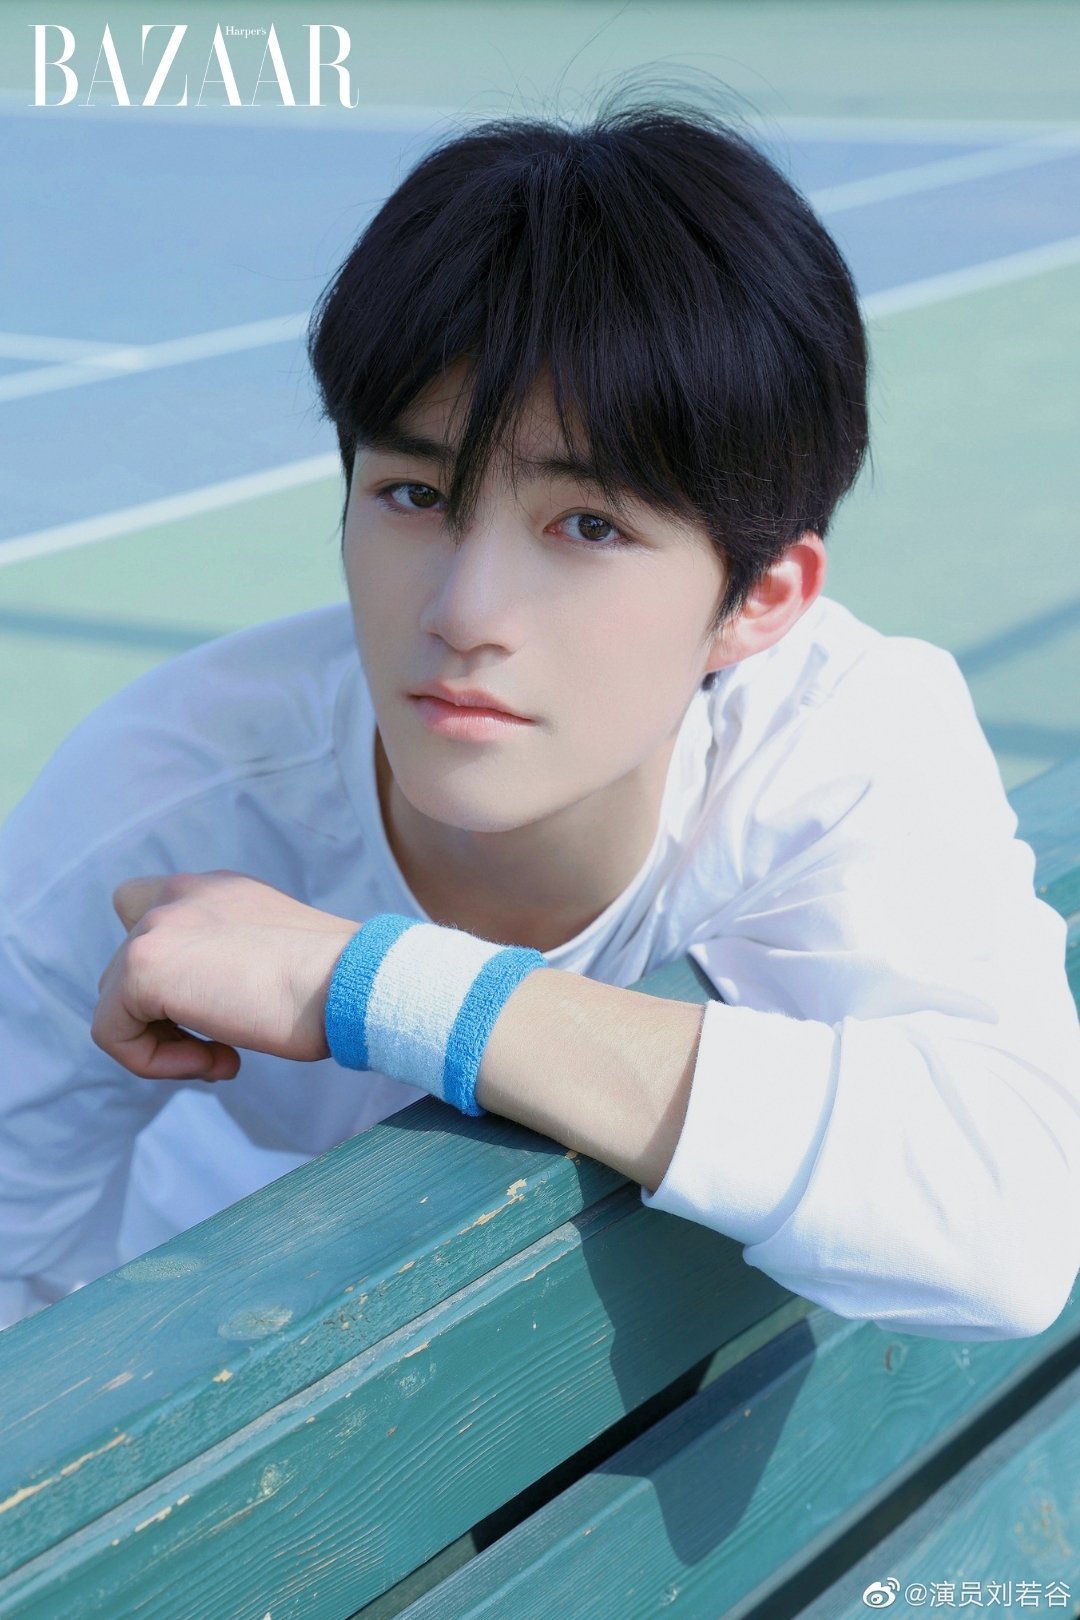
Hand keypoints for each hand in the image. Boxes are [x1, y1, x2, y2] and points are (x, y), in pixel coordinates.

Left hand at [91, 870, 358, 1081]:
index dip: (164, 965)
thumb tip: (201, 1000)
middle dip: (166, 1018)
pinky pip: (112, 1032)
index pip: (145, 907)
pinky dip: (154, 1062)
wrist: (349, 981)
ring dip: (165, 1043)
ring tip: (224, 1057)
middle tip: (226, 1046)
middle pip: (123, 967)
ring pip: (116, 1002)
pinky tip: (217, 1060)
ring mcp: (156, 926)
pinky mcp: (142, 966)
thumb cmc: (333, 984)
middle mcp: (180, 894)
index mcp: (215, 890)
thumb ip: (227, 957)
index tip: (216, 1000)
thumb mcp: (274, 955)